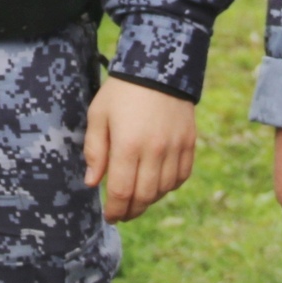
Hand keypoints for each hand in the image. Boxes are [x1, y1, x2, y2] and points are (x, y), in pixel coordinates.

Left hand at [85, 77, 197, 222]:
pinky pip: (181, 176)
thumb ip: (94, 151)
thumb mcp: (98, 115)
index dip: (115, 209)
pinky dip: (169, 186)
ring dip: (149, 200)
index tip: (109, 216)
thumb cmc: (121, 91)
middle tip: (121, 213)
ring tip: (137, 199)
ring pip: (164, 189)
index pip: (121, 191)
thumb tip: (92, 183)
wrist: (158, 66)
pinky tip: (157, 184)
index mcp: (128, 145)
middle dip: (131, 211)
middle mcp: (154, 150)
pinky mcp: (189, 143)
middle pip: (144, 196)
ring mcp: (175, 148)